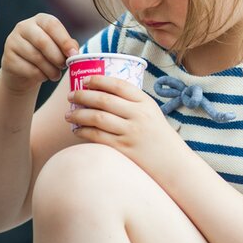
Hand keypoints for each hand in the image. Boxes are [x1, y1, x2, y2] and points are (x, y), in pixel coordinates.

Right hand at [1, 13, 78, 94]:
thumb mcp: (59, 46)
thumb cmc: (47, 55)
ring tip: (56, 75)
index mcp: (40, 20)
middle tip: (64, 66)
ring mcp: (12, 41)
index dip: (64, 40)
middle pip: (43, 42)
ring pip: (36, 57)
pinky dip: (41, 76)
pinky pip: (28, 69)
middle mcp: (24, 27)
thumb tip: (74, 51)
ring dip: (51, 69)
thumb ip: (68, 45)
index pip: (52, 25)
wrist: (24, 70)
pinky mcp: (7, 58)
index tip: (73, 54)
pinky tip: (44, 77)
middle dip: (57, 57)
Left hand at [65, 75, 182, 174]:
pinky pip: (97, 136)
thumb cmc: (159, 137)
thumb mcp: (152, 114)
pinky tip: (77, 130)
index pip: (119, 85)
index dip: (99, 80)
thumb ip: (133, 104)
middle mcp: (139, 115)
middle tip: (71, 96)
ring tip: (69, 114)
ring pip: (97, 118)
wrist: (173, 163)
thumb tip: (102, 95)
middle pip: (104, 100)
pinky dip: (83, 131)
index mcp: (146, 103)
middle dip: (83, 95)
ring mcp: (131, 132)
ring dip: (79, 114)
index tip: (85, 80)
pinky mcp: (123, 148)